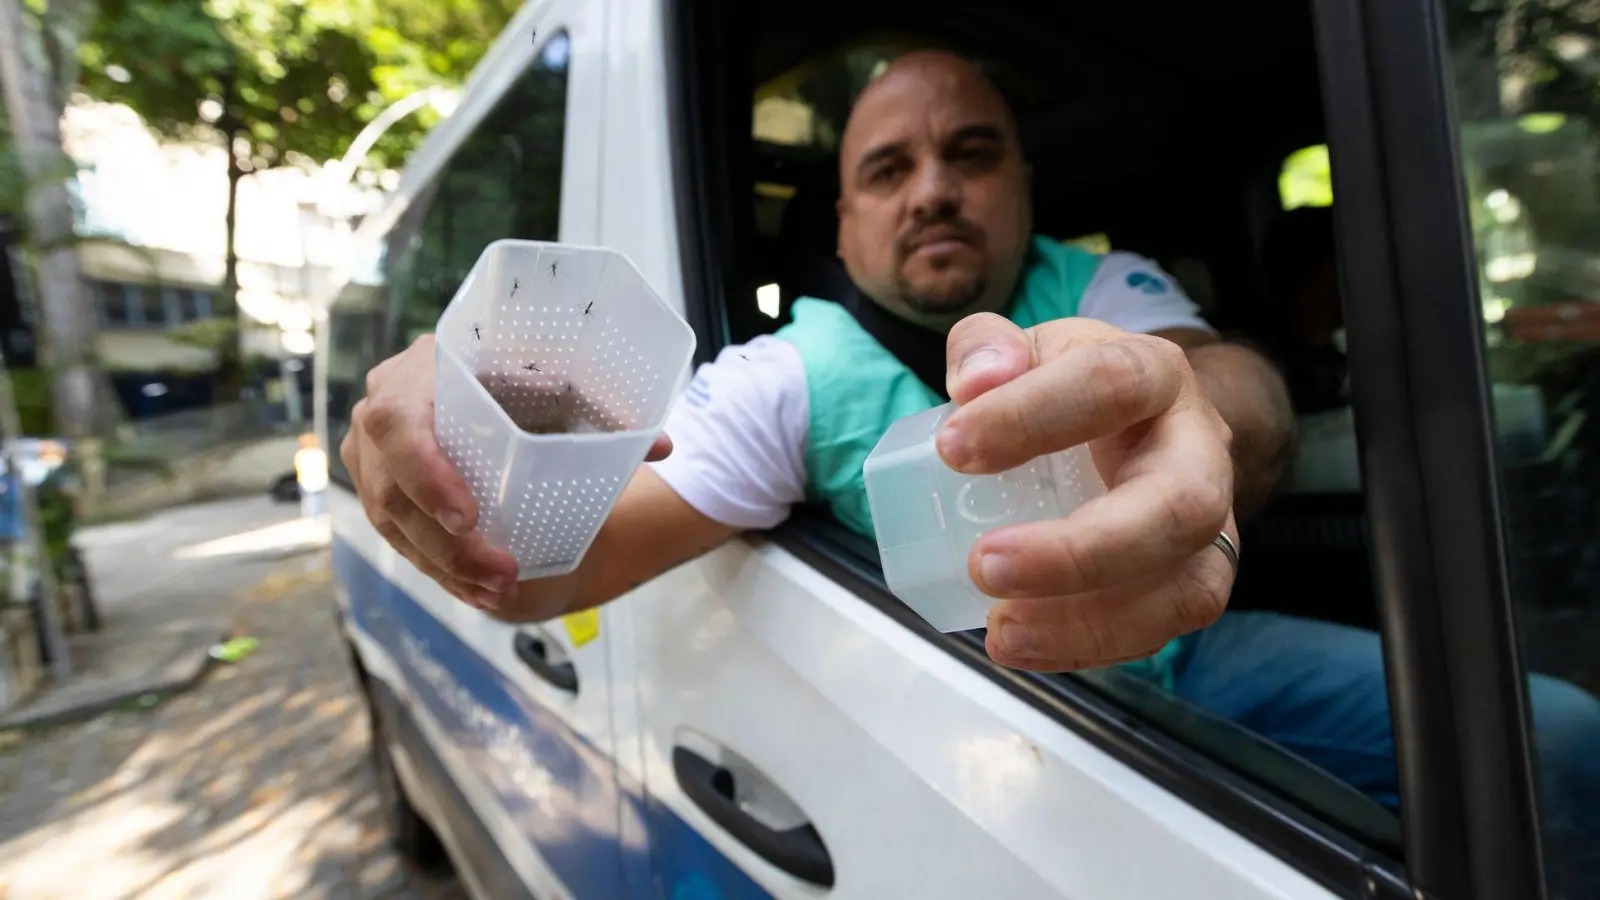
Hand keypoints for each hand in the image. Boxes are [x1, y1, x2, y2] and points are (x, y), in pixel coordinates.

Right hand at [341, 334, 672, 609]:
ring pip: (392, 523)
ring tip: (498, 590)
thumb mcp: (561, 390)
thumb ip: (608, 411)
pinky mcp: (377, 488)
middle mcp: (383, 405)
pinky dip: (441, 570)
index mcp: (424, 366)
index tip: (471, 518)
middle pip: (390, 488)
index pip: (397, 423)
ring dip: (446, 566)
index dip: (425, 474)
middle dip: (446, 544)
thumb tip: (660, 446)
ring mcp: (371, 453)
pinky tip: (479, 591)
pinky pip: (397, 539)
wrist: (494, 395)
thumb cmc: (527, 384)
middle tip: (502, 574)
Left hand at [938, 314, 1236, 671]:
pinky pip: (1163, 629)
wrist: (1142, 427)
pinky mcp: (1193, 583)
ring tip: (1001, 629)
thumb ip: (987, 349)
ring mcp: (1209, 527)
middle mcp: (1199, 452)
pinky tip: (1024, 645)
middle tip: (984, 566)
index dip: (1032, 416)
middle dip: (1080, 550)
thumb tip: (974, 383)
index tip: (952, 448)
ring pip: (1186, 588)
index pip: (1112, 386)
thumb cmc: (1072, 389)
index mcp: (1155, 375)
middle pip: (1178, 507)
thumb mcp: (1028, 349)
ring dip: (1090, 620)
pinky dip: (1090, 645)